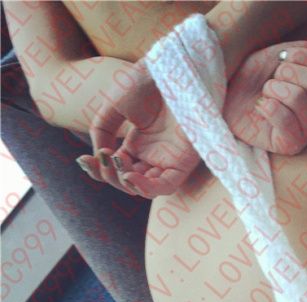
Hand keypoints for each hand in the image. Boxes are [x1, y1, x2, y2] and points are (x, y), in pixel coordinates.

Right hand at [76, 60, 199, 199]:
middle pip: (128, 181)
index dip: (98, 169)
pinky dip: (147, 188)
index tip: (83, 159)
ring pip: (146, 188)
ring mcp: (169, 158)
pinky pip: (166, 185)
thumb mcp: (114, 107)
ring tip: (115, 164)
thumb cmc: (145, 82)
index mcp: (138, 143)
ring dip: (125, 183)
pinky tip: (129, 177)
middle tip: (101, 158)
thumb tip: (101, 157)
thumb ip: (102, 132)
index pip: (116, 168)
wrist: (169, 69)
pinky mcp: (184, 161)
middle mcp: (154, 154)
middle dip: (109, 175)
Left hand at [223, 41, 306, 154]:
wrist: (230, 91)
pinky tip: (261, 107)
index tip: (285, 58)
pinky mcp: (291, 145)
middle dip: (287, 72)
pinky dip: (268, 107)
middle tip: (273, 77)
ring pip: (299, 99)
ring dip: (274, 88)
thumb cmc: (260, 74)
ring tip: (266, 93)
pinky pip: (286, 121)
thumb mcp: (292, 53)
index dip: (303, 56)